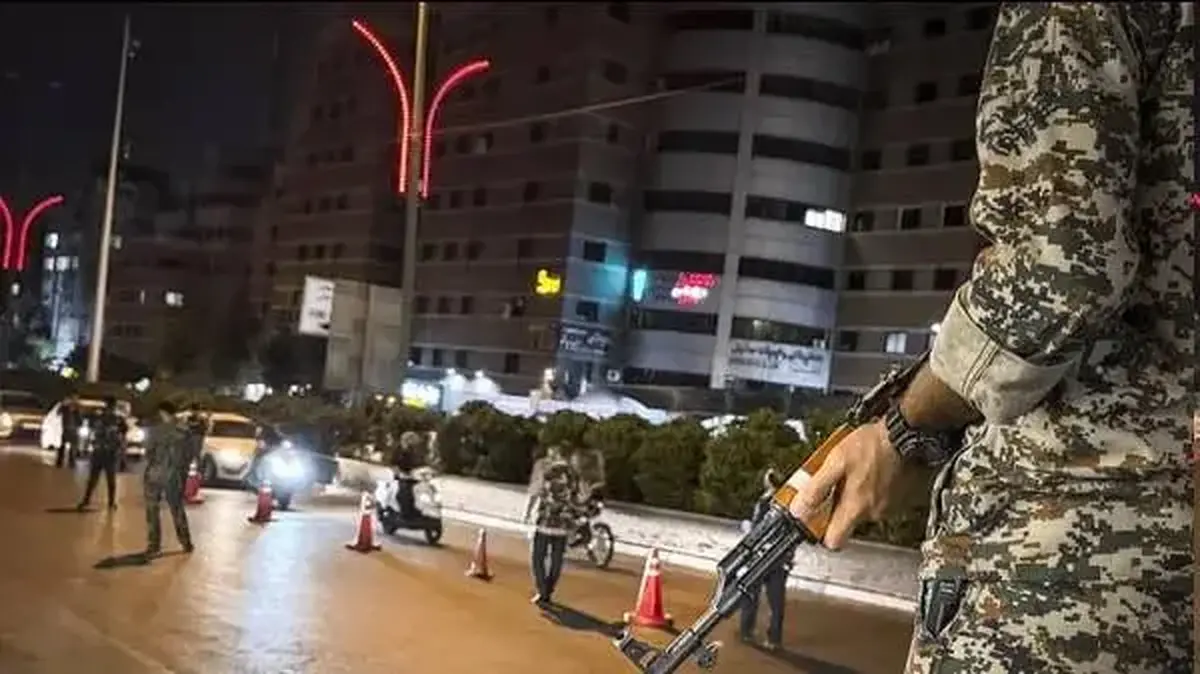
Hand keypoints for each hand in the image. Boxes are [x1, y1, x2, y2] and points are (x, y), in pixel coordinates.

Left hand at [788, 420, 900, 550]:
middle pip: (847, 521)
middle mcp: (873, 513)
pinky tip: (870, 470)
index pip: (834, 542)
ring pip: (863, 509)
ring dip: (855, 494)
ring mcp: (889, 507)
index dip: (821, 534)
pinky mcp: (900, 498)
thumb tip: (799, 509)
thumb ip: (816, 489)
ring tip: (855, 470)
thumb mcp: (835, 462)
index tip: (814, 520)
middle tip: (834, 482)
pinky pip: (878, 500)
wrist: (905, 435)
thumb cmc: (873, 445)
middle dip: (838, 504)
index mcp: (855, 508)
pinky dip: (872, 489)